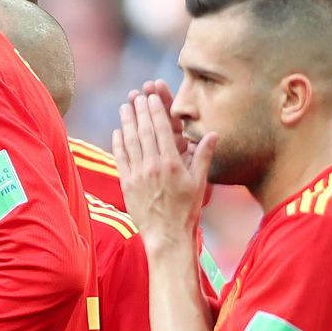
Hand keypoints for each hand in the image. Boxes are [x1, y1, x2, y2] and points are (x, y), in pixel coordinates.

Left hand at [113, 90, 212, 246]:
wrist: (167, 235)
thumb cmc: (187, 210)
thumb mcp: (200, 182)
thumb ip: (203, 156)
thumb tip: (213, 133)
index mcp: (171, 163)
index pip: (161, 130)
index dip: (155, 111)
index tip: (152, 97)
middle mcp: (152, 166)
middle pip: (144, 131)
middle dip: (140, 111)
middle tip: (136, 95)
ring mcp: (137, 175)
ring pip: (130, 142)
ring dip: (127, 122)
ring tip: (125, 107)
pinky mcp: (126, 184)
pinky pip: (120, 158)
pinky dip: (118, 143)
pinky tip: (118, 131)